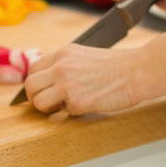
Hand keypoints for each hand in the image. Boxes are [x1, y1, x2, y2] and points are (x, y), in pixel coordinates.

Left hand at [24, 44, 140, 115]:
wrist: (135, 71)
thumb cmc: (117, 65)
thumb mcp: (84, 55)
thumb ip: (66, 64)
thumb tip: (52, 80)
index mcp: (64, 53)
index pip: (33, 68)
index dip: (36, 82)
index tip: (41, 90)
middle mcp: (61, 66)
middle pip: (30, 85)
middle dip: (35, 97)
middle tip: (47, 103)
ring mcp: (67, 84)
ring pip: (38, 102)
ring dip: (48, 109)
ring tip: (62, 108)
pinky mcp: (76, 101)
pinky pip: (62, 113)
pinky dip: (71, 113)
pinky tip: (85, 106)